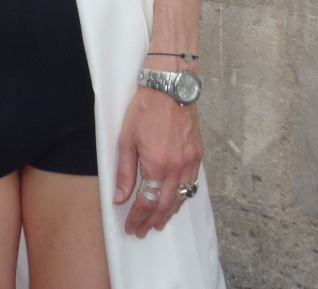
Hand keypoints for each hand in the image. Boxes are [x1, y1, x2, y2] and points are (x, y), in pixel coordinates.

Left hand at [113, 86, 202, 237]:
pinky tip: (175, 200)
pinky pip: (192, 184)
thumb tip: (120, 197)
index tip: (131, 226)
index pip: (147, 202)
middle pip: (165, 205)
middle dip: (152, 221)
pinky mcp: (198, 154)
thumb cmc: (145, 109)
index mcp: (157, 165)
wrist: (170, 87)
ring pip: (181, 198)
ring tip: (158, 222)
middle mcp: (177, 168)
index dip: (138, 217)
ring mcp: (190, 161)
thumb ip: (124, 171)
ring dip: (169, 213)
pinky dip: (182, 197)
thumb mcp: (126, 138)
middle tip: (142, 231)